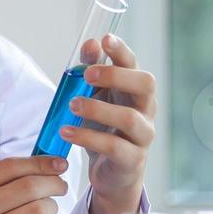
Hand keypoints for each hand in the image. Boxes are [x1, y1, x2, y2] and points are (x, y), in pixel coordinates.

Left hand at [62, 34, 154, 213]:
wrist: (112, 174)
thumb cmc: (104, 130)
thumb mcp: (95, 98)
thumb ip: (91, 72)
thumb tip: (90, 43)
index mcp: (135, 91)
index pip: (135, 65)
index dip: (122, 51)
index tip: (105, 39)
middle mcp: (146, 110)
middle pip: (146, 85)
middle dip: (117, 75)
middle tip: (88, 75)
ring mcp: (142, 136)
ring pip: (130, 118)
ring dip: (99, 109)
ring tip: (72, 105)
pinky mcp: (132, 159)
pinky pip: (114, 147)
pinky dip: (87, 137)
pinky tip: (67, 132)